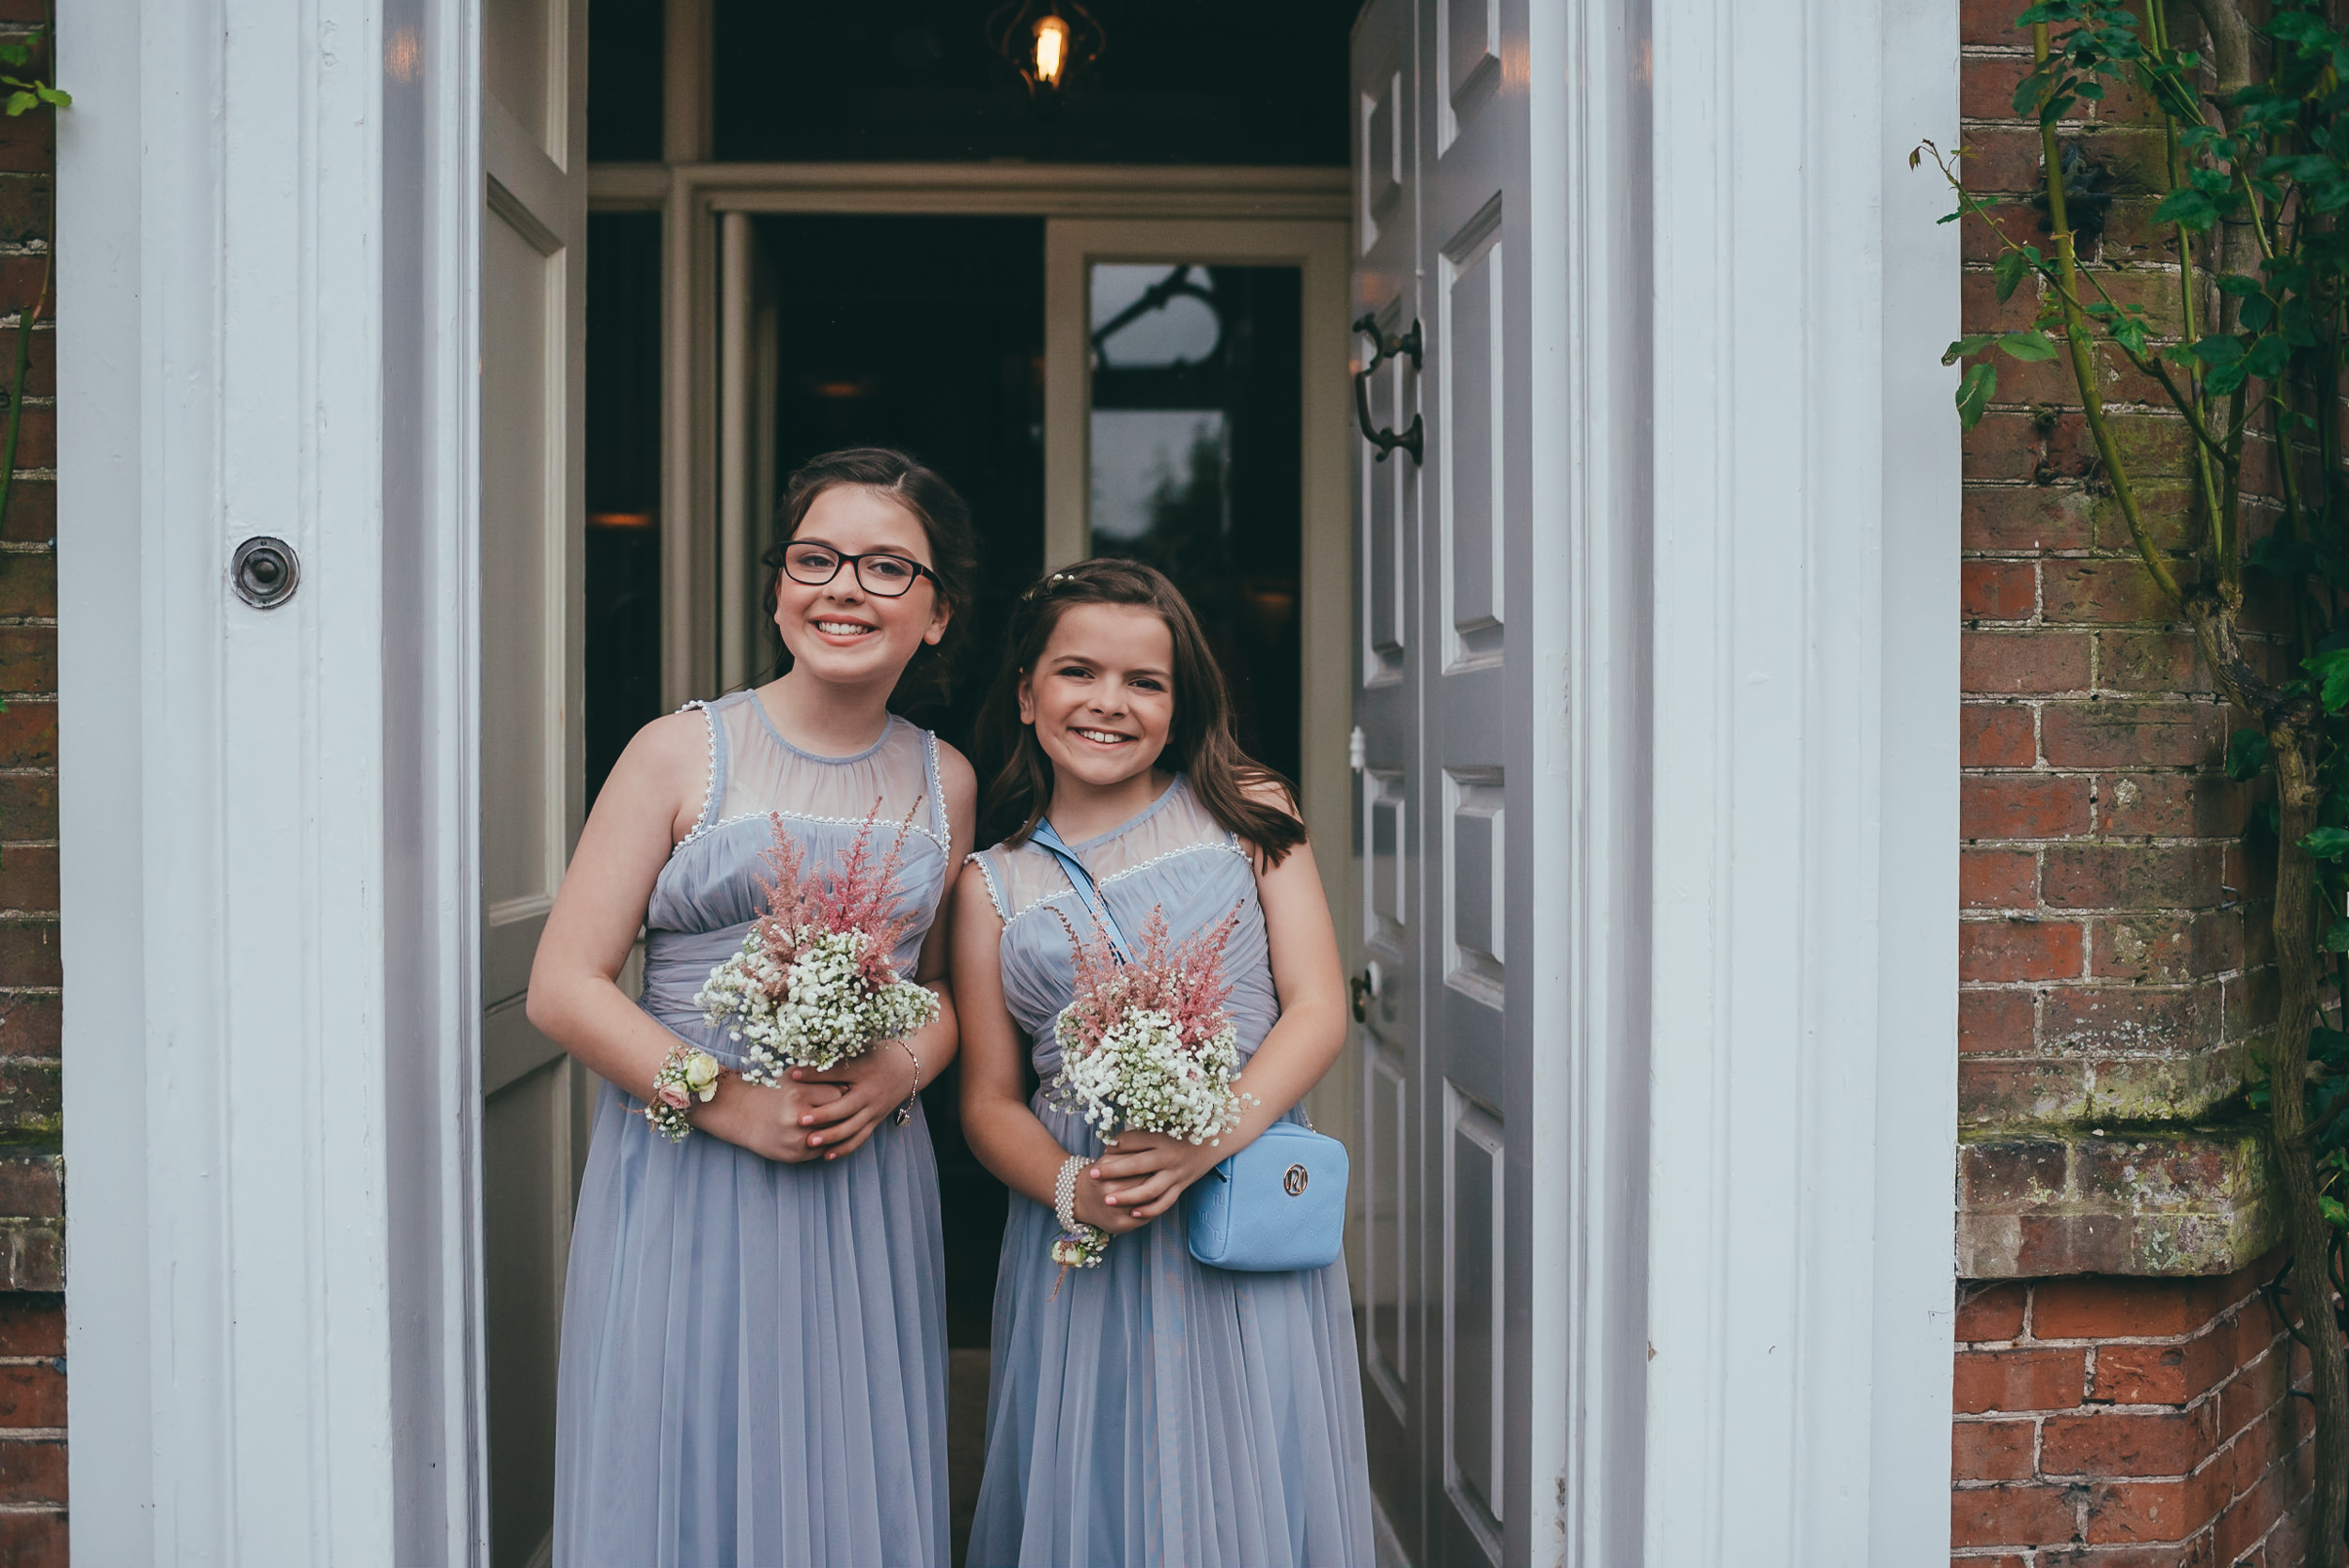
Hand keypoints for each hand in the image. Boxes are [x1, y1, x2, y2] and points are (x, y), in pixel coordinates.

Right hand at [696, 1071, 843, 1163]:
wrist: (744, 1115)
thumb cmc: (774, 1091)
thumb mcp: (792, 1077)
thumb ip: (818, 1077)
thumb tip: (849, 1085)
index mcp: (797, 1094)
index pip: (838, 1094)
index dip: (841, 1092)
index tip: (842, 1089)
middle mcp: (797, 1118)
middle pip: (837, 1115)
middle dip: (842, 1110)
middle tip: (844, 1105)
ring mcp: (796, 1140)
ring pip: (832, 1134)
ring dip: (835, 1127)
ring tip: (834, 1118)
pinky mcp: (795, 1155)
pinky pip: (822, 1148)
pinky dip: (824, 1141)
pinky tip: (819, 1132)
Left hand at [786, 1041, 918, 1161]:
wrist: (907, 1069)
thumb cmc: (877, 1056)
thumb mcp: (858, 1050)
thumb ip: (833, 1057)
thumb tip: (802, 1060)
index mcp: (864, 1071)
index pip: (836, 1072)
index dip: (815, 1074)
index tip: (792, 1076)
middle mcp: (870, 1093)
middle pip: (846, 1107)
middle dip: (823, 1115)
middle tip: (800, 1119)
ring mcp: (874, 1109)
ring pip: (853, 1127)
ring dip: (831, 1136)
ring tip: (810, 1141)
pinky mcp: (875, 1120)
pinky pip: (860, 1138)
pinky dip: (844, 1148)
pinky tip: (826, 1155)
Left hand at [1085, 1128, 1231, 1221]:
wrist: (1218, 1139)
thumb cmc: (1186, 1128)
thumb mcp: (1165, 1124)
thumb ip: (1141, 1132)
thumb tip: (1112, 1143)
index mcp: (1164, 1137)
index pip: (1134, 1140)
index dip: (1115, 1144)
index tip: (1102, 1148)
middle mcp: (1170, 1156)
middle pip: (1137, 1165)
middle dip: (1112, 1171)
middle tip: (1092, 1175)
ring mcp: (1177, 1174)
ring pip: (1150, 1190)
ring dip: (1127, 1196)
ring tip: (1107, 1200)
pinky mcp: (1182, 1186)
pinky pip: (1165, 1202)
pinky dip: (1149, 1209)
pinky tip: (1133, 1213)